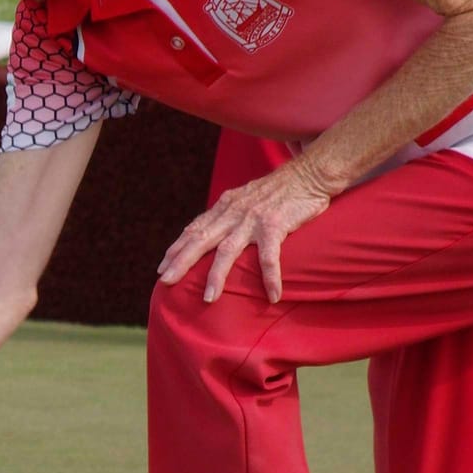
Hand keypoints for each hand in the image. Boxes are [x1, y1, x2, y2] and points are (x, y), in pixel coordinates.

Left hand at [156, 158, 336, 304]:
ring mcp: (252, 219)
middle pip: (201, 239)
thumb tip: (214, 233)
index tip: (162, 266)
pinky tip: (273, 295)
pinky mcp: (275, 225)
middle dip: (181, 261)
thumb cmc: (280, 191)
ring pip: (228, 250)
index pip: (194, 228)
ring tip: (209, 298)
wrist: (309, 174)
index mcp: (225, 206)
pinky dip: (270, 276)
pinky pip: (269, 256)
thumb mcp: (246, 198)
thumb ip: (230, 214)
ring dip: (217, 275)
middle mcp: (233, 212)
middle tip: (166, 282)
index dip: (177, 248)